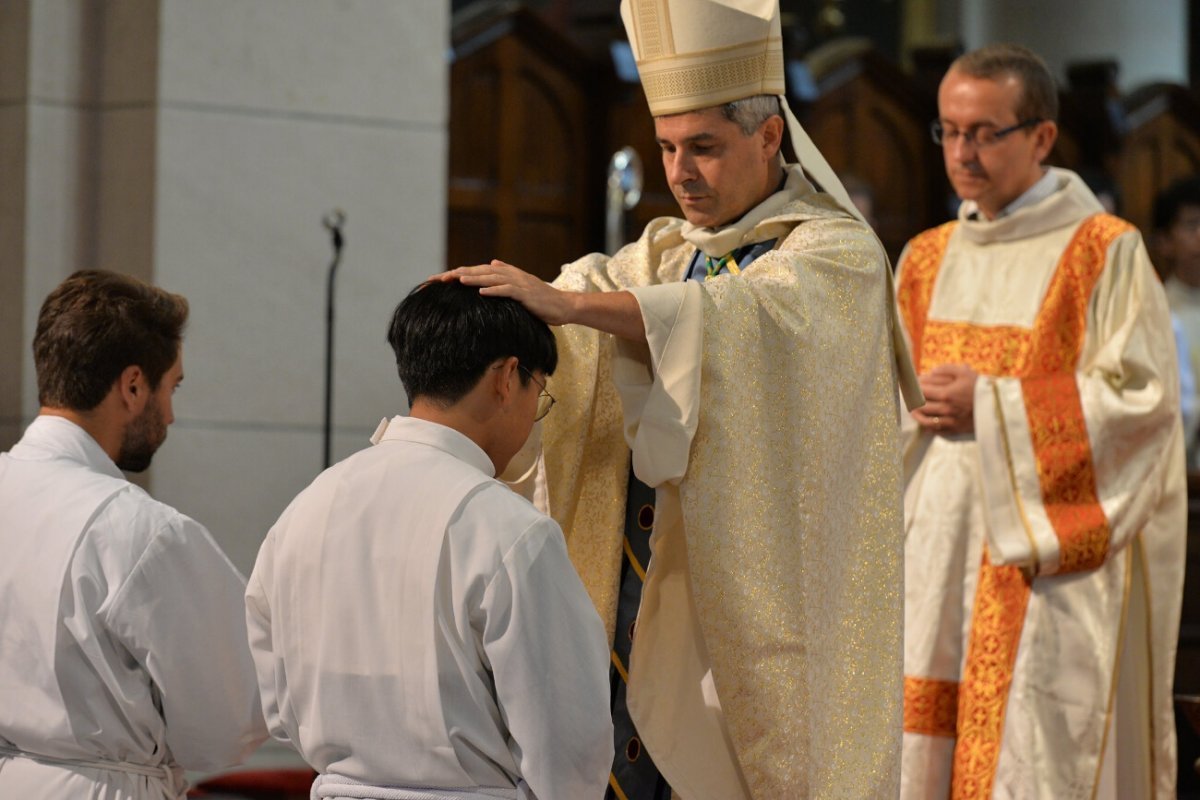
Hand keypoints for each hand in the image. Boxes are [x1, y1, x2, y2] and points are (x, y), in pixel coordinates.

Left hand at [434, 261, 574, 325]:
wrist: (563, 306)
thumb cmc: (542, 300)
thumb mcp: (521, 286)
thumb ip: (506, 274)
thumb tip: (493, 262)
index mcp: (506, 273)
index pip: (477, 271)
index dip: (458, 273)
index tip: (439, 280)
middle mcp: (511, 275)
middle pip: (479, 272)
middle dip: (458, 274)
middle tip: (438, 279)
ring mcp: (519, 283)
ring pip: (491, 278)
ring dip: (473, 278)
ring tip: (456, 279)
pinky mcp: (526, 294)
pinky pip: (507, 291)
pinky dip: (494, 290)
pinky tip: (481, 291)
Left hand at [912, 363, 977, 434]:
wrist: (998, 406)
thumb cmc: (980, 387)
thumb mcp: (965, 372)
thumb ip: (945, 369)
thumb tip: (930, 371)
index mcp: (946, 394)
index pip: (921, 391)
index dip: (913, 387)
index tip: (911, 384)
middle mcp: (945, 409)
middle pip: (920, 406)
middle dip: (911, 400)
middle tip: (908, 396)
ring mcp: (949, 421)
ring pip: (925, 420)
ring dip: (916, 414)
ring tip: (912, 409)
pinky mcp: (954, 429)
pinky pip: (936, 430)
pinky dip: (927, 426)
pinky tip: (925, 421)